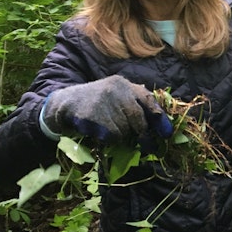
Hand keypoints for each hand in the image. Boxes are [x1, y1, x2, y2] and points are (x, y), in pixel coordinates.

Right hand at [42, 75, 172, 143]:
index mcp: (123, 84)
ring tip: (109, 129)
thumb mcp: (115, 96)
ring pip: (124, 129)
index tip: (167, 133)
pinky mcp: (92, 114)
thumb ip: (134, 104)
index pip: (147, 99)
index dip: (159, 117)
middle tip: (148, 146)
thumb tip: (160, 125)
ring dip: (121, 136)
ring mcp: (103, 101)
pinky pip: (110, 135)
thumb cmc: (96, 104)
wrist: (64, 104)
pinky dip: (108, 139)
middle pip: (138, 117)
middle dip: (144, 135)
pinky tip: (99, 132)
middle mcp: (115, 89)